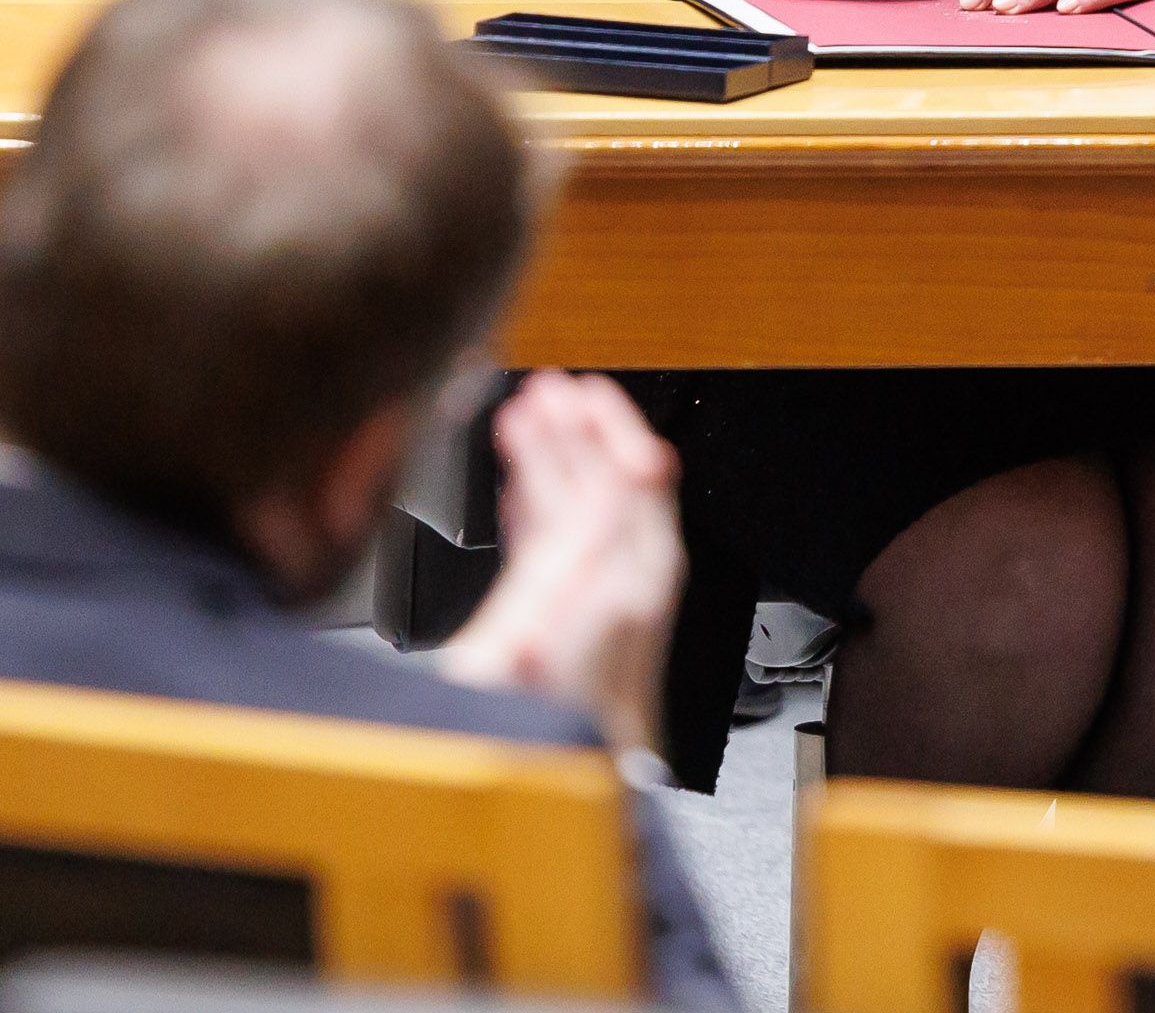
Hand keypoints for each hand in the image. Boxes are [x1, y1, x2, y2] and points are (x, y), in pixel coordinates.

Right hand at [433, 373, 681, 759]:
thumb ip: (616, 531)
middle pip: (599, 480)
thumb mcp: (610, 599)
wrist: (553, 764)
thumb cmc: (588, 696)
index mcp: (641, 563)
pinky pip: (535, 536)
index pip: (637, 475)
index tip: (590, 391)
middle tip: (549, 389)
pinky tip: (513, 481)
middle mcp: (614, 570)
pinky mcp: (536, 609)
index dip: (614, 428)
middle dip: (575, 431)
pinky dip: (524, 498)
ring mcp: (575, 587)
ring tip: (524, 413)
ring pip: (564, 502)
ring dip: (545, 455)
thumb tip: (636, 467)